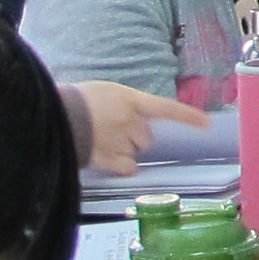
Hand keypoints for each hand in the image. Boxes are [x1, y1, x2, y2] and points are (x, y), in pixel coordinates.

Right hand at [72, 82, 194, 172]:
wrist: (52, 116)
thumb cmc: (74, 100)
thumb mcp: (103, 92)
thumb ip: (122, 104)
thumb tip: (131, 116)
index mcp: (129, 99)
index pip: (165, 108)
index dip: (186, 117)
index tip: (206, 124)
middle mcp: (130, 121)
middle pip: (146, 137)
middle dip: (135, 136)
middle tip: (114, 131)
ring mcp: (120, 140)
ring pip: (135, 152)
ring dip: (125, 150)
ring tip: (102, 141)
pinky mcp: (109, 158)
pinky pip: (127, 167)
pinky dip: (120, 166)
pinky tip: (105, 157)